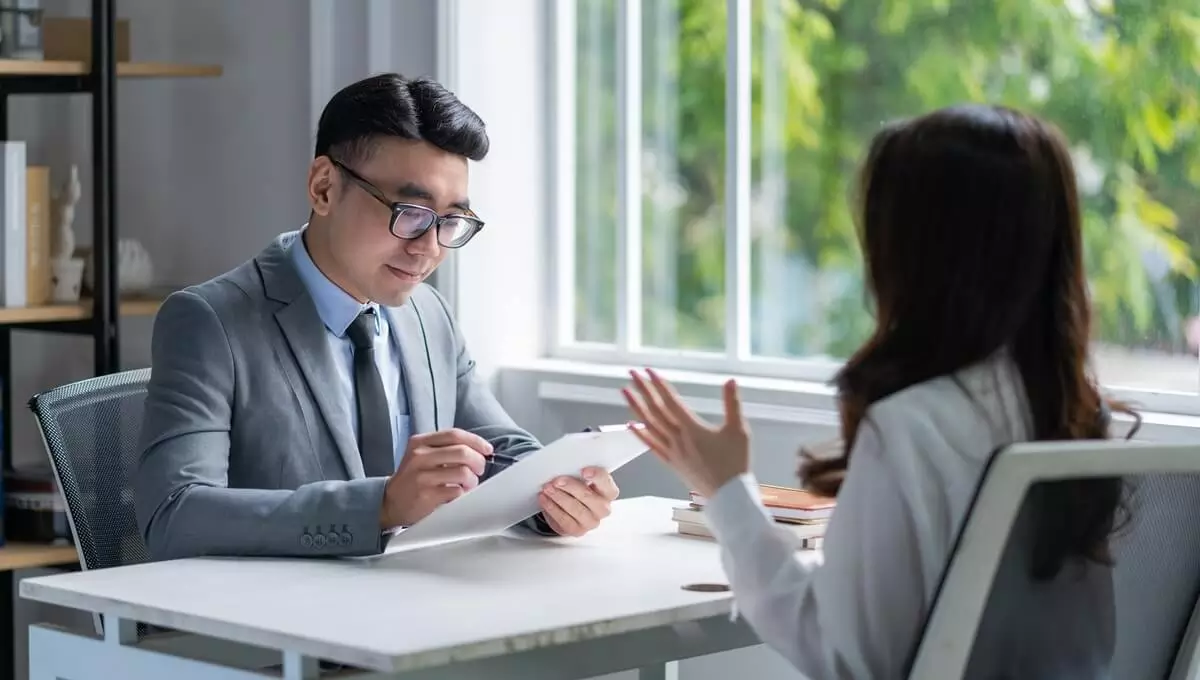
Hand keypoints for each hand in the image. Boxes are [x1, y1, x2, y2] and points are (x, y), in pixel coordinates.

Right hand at [380, 428, 492, 527]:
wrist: (390, 503)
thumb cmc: (412, 479)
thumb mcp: (422, 456)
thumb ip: (445, 449)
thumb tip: (478, 449)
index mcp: (420, 442)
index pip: (454, 435)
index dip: (476, 441)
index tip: (487, 450)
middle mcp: (419, 456)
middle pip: (462, 452)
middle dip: (478, 462)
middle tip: (479, 470)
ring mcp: (422, 476)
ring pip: (463, 472)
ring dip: (472, 480)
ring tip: (468, 485)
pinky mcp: (426, 495)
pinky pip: (457, 491)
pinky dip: (463, 493)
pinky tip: (456, 494)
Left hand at [537, 467, 619, 536]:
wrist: (570, 509)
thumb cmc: (578, 490)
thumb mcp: (580, 479)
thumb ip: (578, 473)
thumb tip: (565, 467)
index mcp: (608, 492)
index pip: (606, 483)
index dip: (597, 476)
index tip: (584, 471)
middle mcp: (603, 509)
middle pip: (588, 497)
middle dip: (571, 487)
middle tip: (557, 481)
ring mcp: (591, 522)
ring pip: (576, 509)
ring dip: (559, 497)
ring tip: (547, 488)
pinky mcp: (577, 531)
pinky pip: (564, 520)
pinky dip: (552, 508)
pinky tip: (545, 499)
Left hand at [622, 368, 749, 497]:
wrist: (729, 496)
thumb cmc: (736, 463)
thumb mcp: (739, 430)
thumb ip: (733, 404)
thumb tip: (731, 381)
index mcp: (692, 429)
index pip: (671, 401)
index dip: (659, 384)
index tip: (649, 371)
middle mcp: (678, 439)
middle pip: (656, 410)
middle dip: (643, 390)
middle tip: (632, 373)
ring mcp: (672, 452)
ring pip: (649, 426)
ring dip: (636, 407)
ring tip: (625, 392)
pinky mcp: (672, 463)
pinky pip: (651, 446)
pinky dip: (640, 434)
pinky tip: (631, 426)